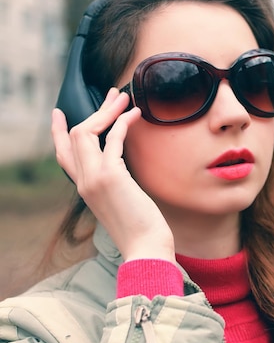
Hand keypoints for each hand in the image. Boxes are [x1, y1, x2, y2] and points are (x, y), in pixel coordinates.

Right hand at [51, 88, 175, 262]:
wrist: (145, 248)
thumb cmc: (141, 228)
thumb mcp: (121, 202)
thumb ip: (114, 184)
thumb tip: (122, 168)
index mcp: (84, 189)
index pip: (62, 155)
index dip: (59, 132)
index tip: (59, 112)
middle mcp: (83, 182)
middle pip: (76, 136)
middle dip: (95, 111)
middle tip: (113, 94)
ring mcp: (93, 178)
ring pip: (88, 132)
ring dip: (108, 111)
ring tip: (125, 98)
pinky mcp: (110, 176)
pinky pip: (112, 139)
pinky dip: (123, 123)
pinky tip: (136, 115)